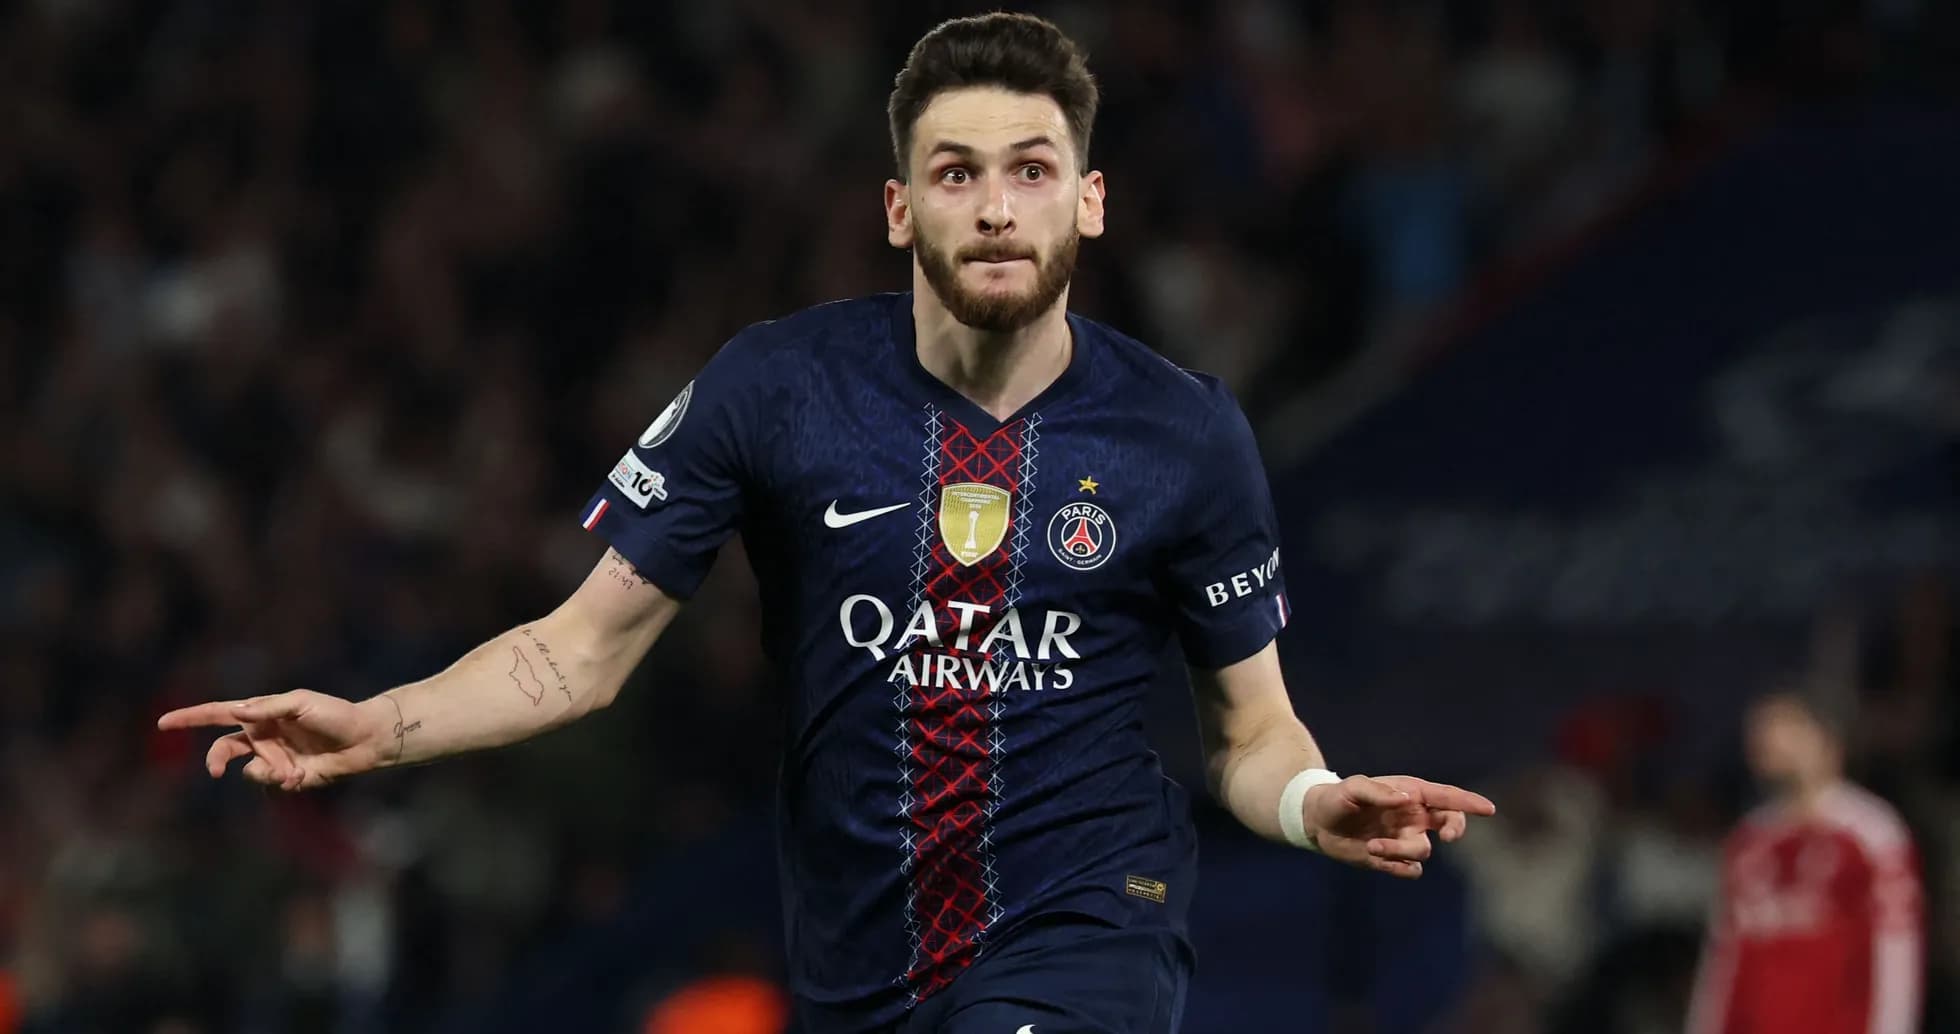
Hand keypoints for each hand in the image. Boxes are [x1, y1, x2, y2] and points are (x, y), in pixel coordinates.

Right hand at [157, 690, 390, 791]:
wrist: (364, 740)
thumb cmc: (335, 714)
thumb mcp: (302, 703)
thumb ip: (269, 708)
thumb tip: (238, 711)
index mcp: (262, 714)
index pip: (219, 714)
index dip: (190, 718)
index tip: (163, 723)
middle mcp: (263, 736)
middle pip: (223, 750)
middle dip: (217, 761)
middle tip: (217, 771)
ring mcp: (273, 758)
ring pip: (249, 770)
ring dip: (267, 770)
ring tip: (292, 768)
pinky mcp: (287, 777)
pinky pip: (270, 783)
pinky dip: (282, 780)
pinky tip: (301, 774)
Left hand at [1302, 774, 1495, 878]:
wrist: (1317, 821)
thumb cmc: (1337, 798)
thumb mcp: (1352, 788)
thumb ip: (1378, 792)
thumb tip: (1407, 799)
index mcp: (1409, 794)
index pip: (1446, 797)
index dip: (1469, 802)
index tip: (1488, 809)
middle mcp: (1413, 817)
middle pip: (1450, 824)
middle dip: (1453, 830)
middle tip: (1444, 837)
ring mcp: (1404, 839)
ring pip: (1423, 851)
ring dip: (1401, 851)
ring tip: (1373, 845)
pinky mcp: (1392, 859)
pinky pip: (1409, 870)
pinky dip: (1398, 867)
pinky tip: (1376, 856)